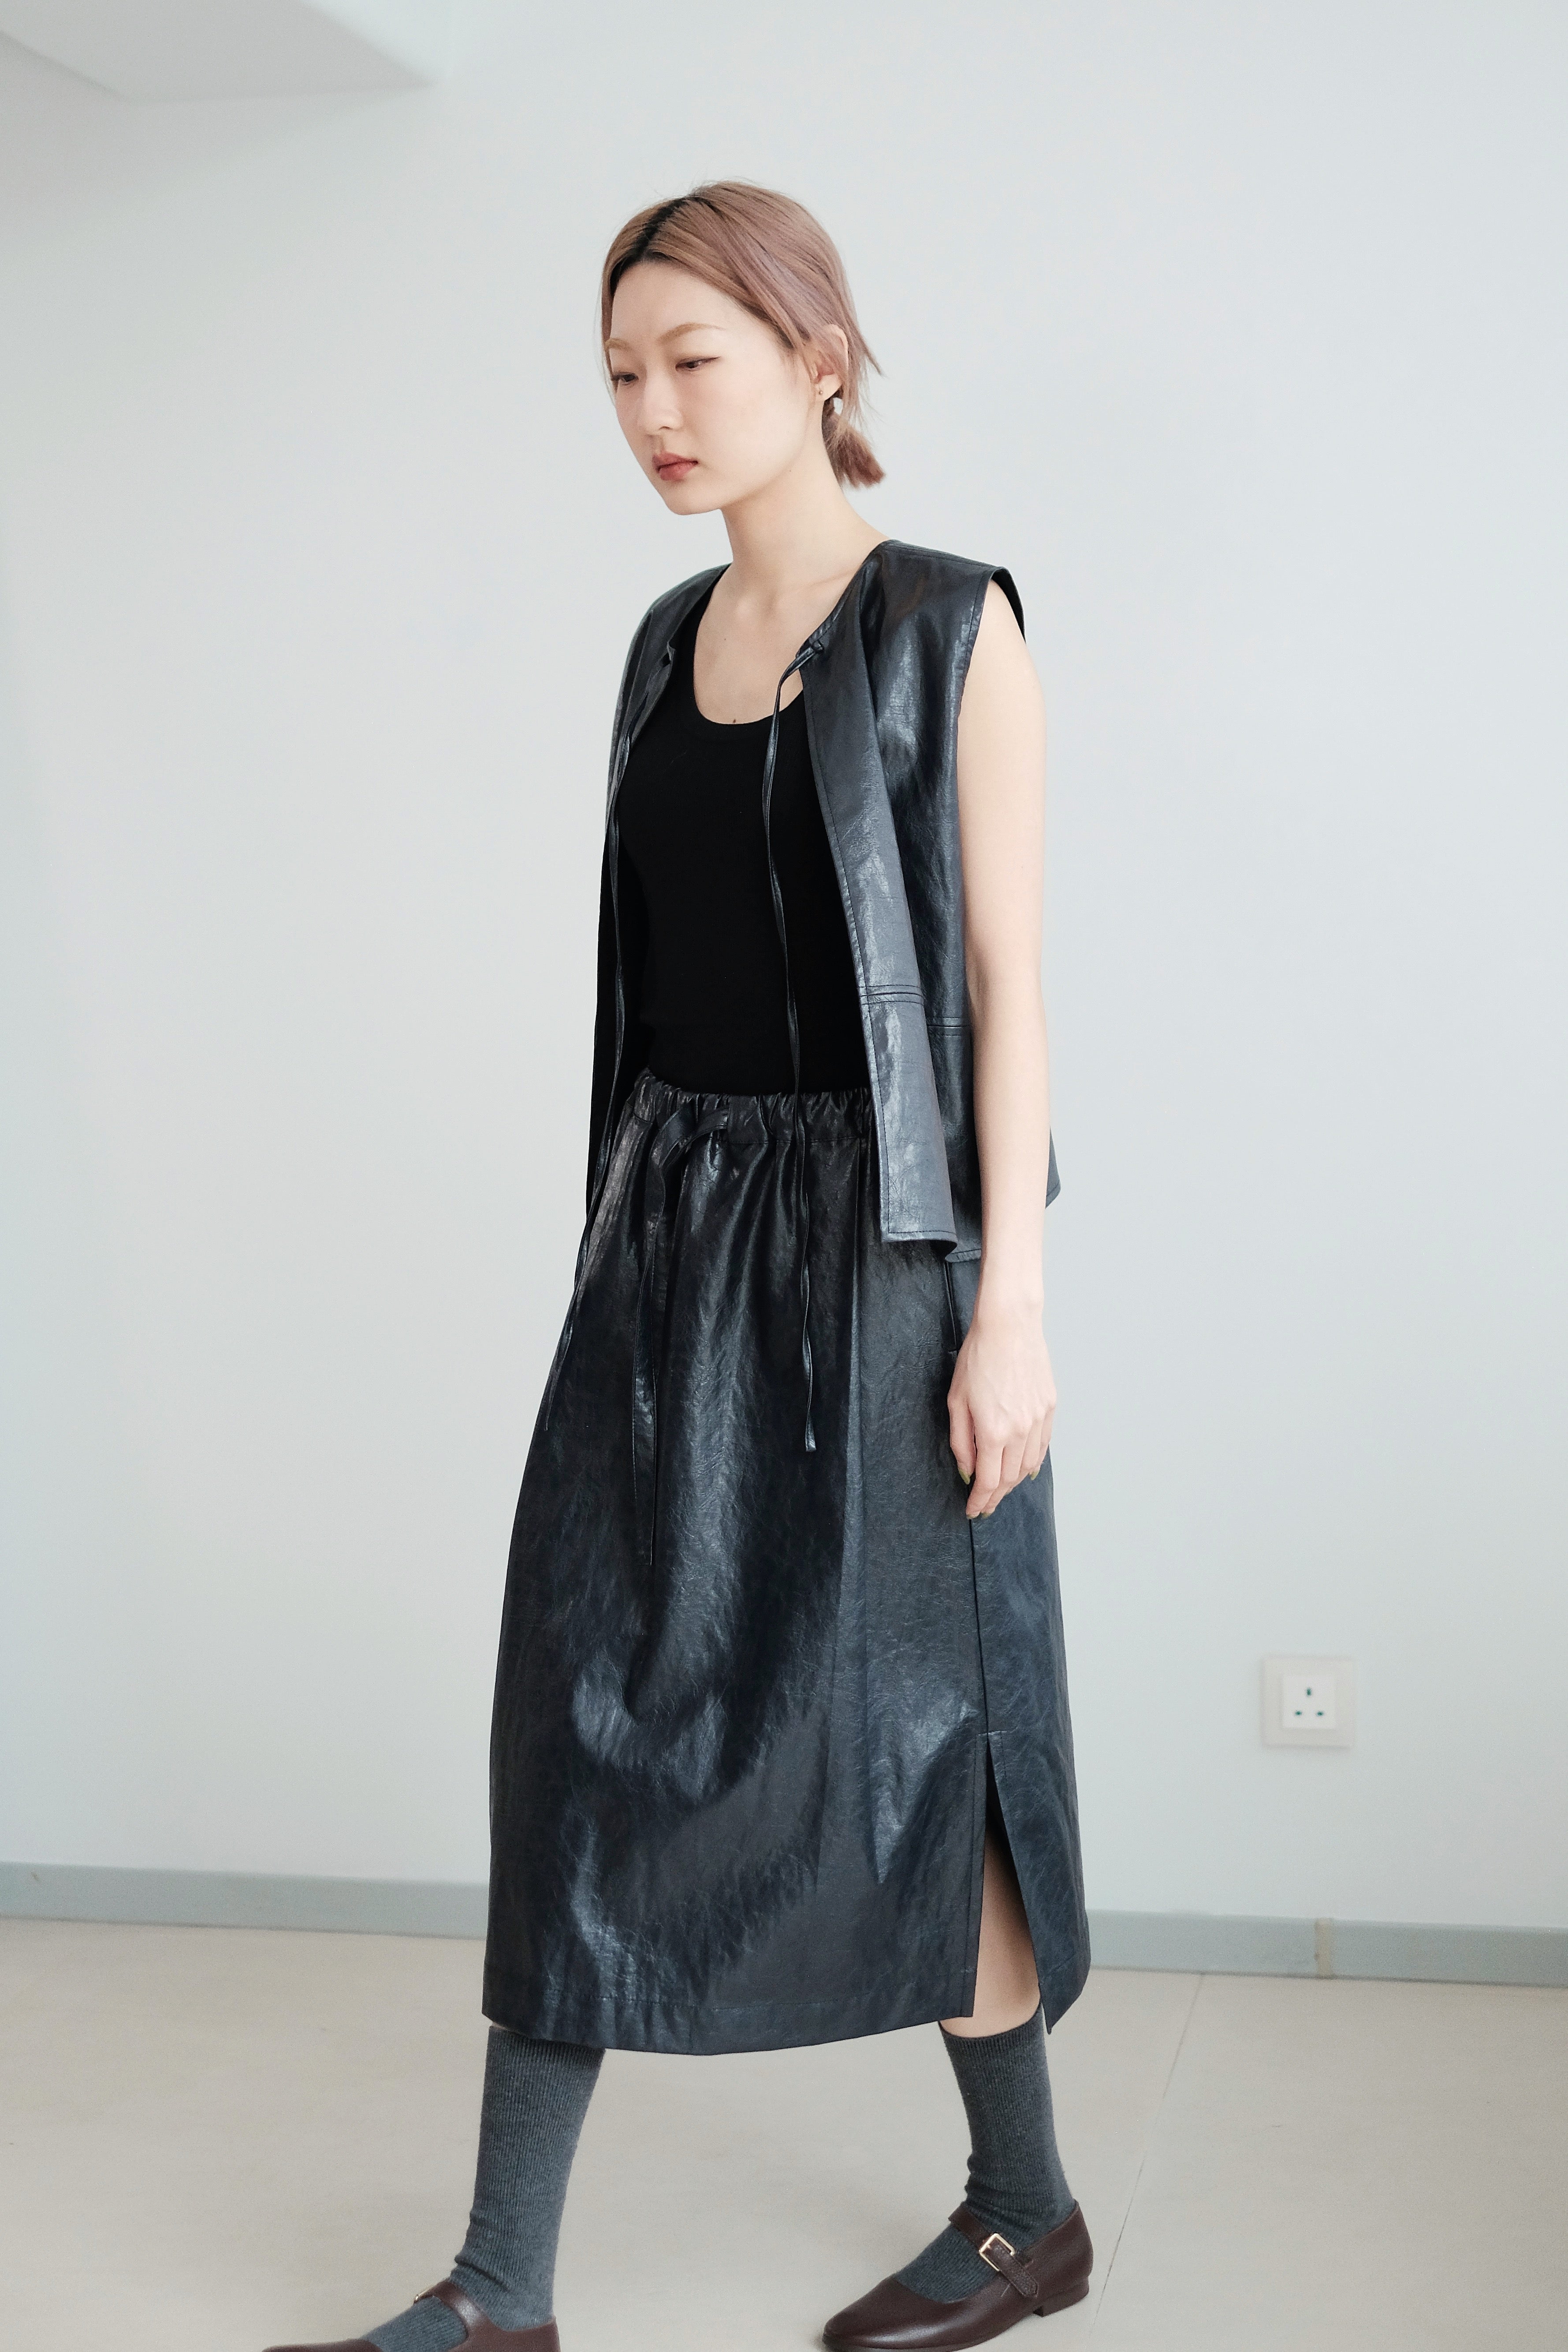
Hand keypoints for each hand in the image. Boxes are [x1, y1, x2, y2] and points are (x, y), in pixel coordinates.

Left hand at [947, 1300, 1055, 1519]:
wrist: (1009, 1326)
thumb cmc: (977, 1358)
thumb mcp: (956, 1401)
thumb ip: (961, 1441)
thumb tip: (968, 1471)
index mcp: (994, 1431)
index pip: (989, 1481)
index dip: (980, 1500)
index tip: (972, 1510)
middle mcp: (1020, 1431)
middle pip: (1009, 1478)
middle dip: (995, 1496)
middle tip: (984, 1504)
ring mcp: (1038, 1419)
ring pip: (1028, 1466)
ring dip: (1013, 1483)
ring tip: (1000, 1489)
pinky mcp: (1049, 1407)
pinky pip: (1042, 1446)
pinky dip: (1032, 1463)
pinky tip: (1023, 1469)